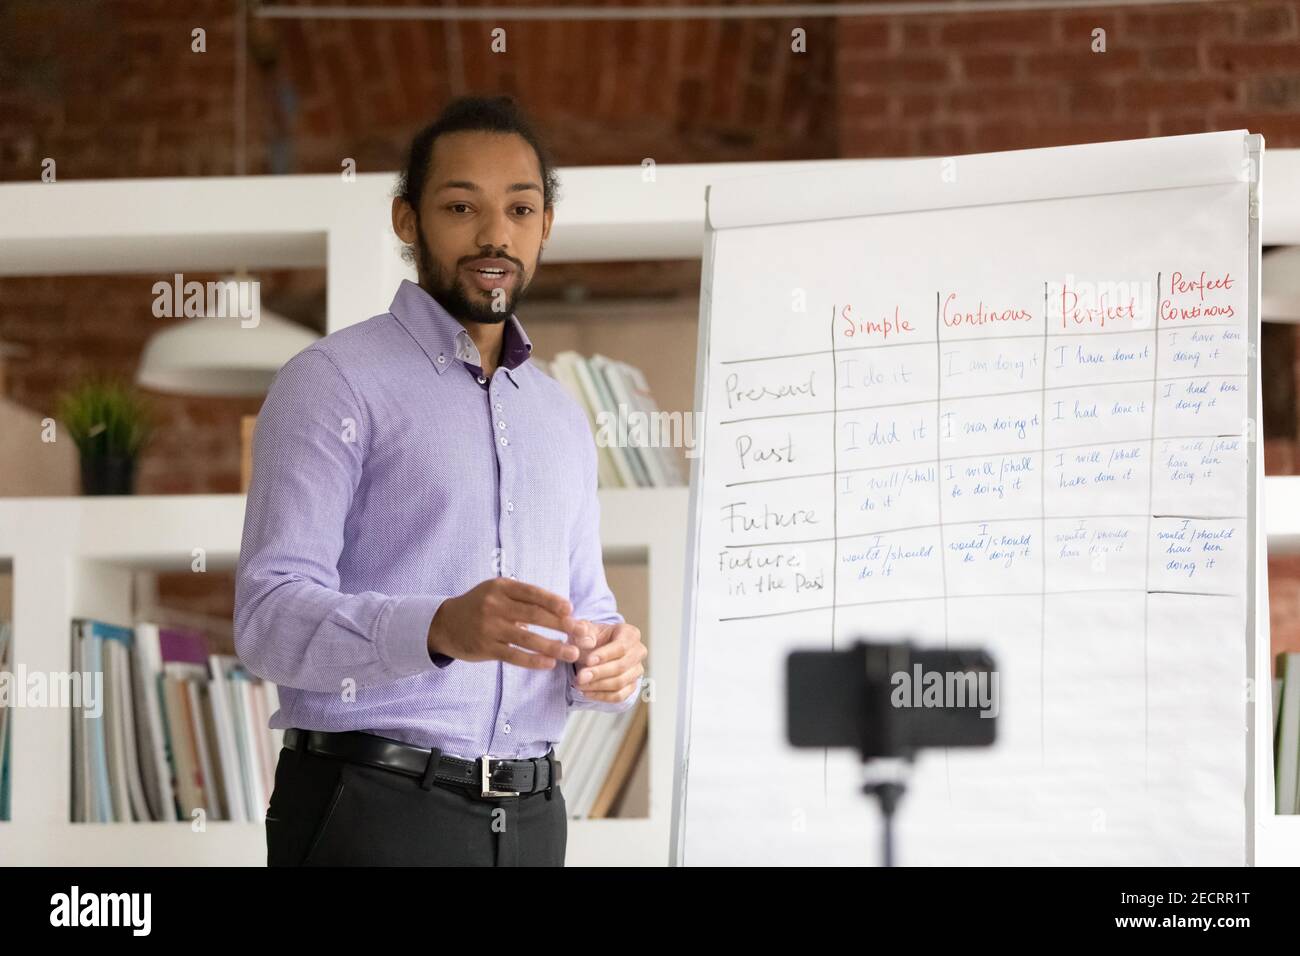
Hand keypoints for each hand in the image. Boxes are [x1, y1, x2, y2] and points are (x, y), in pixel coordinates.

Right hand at [428, 578, 595, 668]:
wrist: (445, 623)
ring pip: (527, 638)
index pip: (532, 593)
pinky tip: (549, 664)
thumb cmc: (480, 606)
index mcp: (501, 587)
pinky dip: (533, 661)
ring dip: (553, 647)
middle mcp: (495, 605)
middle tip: (581, 633)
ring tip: (572, 653)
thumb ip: (524, 598)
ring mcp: (490, 627)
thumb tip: (563, 610)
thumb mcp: (497, 592)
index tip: (571, 610)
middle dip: (561, 625)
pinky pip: (514, 655)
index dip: (553, 601)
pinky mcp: (486, 648)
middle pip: (534, 615)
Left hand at [571, 621, 645, 702]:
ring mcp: (637, 670)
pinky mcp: (632, 686)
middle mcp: (638, 652)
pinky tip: (586, 692)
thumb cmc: (593, 639)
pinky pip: (619, 696)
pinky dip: (601, 696)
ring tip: (579, 684)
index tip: (588, 661)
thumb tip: (587, 642)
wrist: (595, 652)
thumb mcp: (586, 631)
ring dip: (597, 686)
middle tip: (580, 677)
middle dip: (599, 673)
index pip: (621, 647)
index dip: (604, 655)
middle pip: (621, 666)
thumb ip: (584, 633)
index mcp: (631, 634)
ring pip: (620, 682)